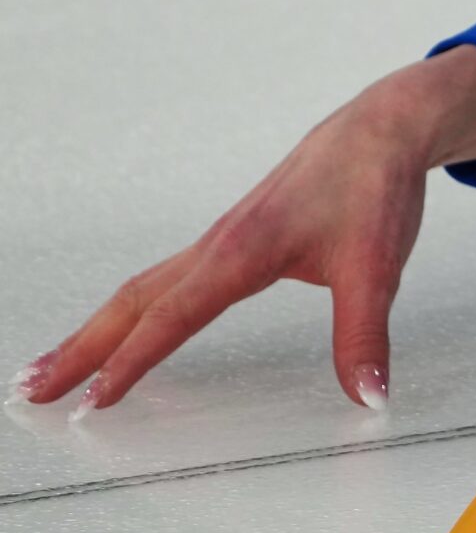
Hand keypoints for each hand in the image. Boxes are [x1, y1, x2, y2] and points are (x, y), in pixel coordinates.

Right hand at [10, 46, 475, 417]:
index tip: (92, 402)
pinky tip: (126, 324)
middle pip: (131, 302)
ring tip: (54, 365)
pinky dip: (130, 307)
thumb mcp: (377, 268)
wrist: (383, 131)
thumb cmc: (373, 187)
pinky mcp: (233, 237)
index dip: (130, 362)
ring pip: (141, 288)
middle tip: (32, 390)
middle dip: (81, 349)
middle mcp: (219, 245)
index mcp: (242, 253)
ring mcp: (220, 239)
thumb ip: (365, 336)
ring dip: (94, 329)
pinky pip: (164, 278)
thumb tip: (369, 395)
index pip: (172, 317)